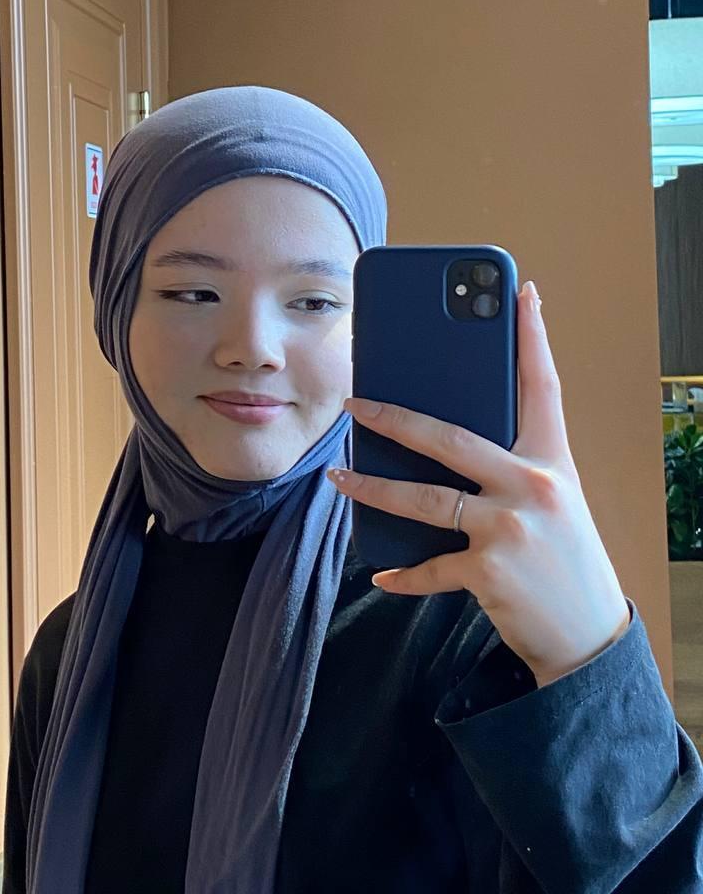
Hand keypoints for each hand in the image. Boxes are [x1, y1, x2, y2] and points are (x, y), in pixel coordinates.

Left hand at [328, 281, 631, 687]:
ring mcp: (510, 528)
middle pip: (450, 437)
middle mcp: (533, 486)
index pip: (542, 386)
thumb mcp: (552, 499)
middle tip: (354, 402)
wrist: (589, 635)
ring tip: (340, 477)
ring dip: (373, 489)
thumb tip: (443, 435)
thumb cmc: (562, 556)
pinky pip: (429, 565)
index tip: (523, 292)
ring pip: (423, 498)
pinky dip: (403, 574)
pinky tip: (382, 575)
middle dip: (394, 416)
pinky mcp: (489, 571)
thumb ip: (511, 465)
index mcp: (552, 460)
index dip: (532, 336)